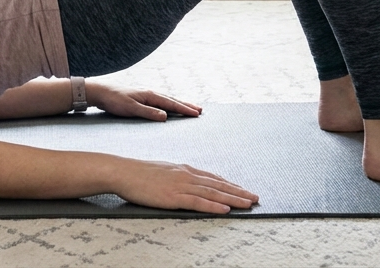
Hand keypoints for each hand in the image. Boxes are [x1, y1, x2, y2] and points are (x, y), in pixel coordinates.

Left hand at [88, 83, 201, 120]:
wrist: (101, 92)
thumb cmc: (114, 100)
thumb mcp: (131, 108)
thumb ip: (148, 112)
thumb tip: (165, 116)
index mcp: (150, 95)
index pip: (171, 103)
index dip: (184, 109)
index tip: (197, 113)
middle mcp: (151, 93)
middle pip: (173, 100)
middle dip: (186, 105)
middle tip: (200, 110)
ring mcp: (147, 95)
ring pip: (167, 100)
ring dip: (180, 104)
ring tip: (190, 108)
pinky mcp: (142, 98)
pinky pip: (161, 101)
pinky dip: (170, 104)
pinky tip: (170, 107)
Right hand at [112, 158, 258, 213]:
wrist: (124, 172)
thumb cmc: (140, 172)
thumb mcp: (164, 170)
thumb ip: (179, 175)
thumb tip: (191, 180)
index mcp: (185, 169)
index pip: (213, 178)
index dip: (230, 185)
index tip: (243, 190)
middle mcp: (187, 176)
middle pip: (218, 185)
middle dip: (238, 192)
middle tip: (255, 197)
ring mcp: (181, 186)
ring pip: (213, 194)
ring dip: (233, 199)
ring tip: (248, 204)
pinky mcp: (173, 197)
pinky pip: (198, 203)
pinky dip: (213, 207)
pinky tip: (225, 210)